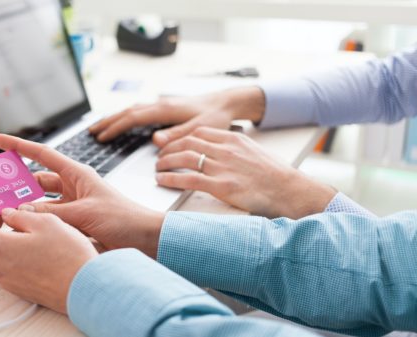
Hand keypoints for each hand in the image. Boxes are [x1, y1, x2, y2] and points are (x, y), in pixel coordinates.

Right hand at [0, 134, 164, 257]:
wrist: (146, 239)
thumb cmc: (124, 218)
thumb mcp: (84, 213)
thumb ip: (52, 212)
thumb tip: (21, 212)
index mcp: (77, 175)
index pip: (42, 155)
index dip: (19, 146)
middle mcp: (73, 188)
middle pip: (37, 181)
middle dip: (17, 184)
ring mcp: (73, 206)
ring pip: (41, 203)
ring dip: (25, 208)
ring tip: (1, 211)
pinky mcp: (75, 224)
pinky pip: (50, 220)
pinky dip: (37, 224)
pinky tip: (23, 230)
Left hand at [0, 186, 97, 313]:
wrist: (86, 290)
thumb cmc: (69, 257)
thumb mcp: (46, 222)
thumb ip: (21, 215)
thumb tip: (8, 215)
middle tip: (8, 201)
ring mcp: (6, 278)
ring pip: (2, 246)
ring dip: (12, 232)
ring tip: (36, 222)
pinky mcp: (18, 285)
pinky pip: (12, 259)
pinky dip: (20, 247)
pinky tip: (41, 241)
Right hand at [88, 87, 265, 146]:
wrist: (227, 102)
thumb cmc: (216, 116)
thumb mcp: (199, 129)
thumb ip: (177, 136)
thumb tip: (155, 141)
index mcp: (165, 110)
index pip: (132, 118)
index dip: (115, 127)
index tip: (101, 137)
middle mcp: (160, 105)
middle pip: (126, 112)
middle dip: (107, 121)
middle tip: (90, 132)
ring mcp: (162, 105)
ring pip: (131, 110)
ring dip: (114, 118)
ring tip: (100, 127)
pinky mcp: (165, 108)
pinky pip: (139, 112)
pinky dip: (126, 117)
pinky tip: (123, 122)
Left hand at [155, 127, 336, 218]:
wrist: (291, 190)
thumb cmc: (275, 175)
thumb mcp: (254, 152)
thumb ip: (233, 149)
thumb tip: (217, 153)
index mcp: (233, 139)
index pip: (199, 132)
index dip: (181, 138)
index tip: (173, 144)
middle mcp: (226, 150)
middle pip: (187, 142)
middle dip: (169, 149)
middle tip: (160, 157)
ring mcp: (223, 167)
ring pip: (184, 158)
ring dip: (166, 162)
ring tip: (158, 168)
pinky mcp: (221, 186)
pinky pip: (188, 179)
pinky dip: (171, 179)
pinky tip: (162, 180)